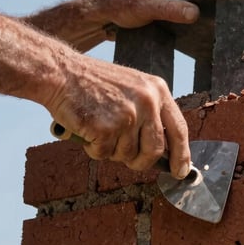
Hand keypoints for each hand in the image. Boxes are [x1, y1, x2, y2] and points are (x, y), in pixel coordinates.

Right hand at [46, 53, 190, 178]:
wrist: (61, 73)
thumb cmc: (93, 82)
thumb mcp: (132, 87)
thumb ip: (150, 112)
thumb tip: (163, 150)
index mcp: (157, 90)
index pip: (178, 129)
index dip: (182, 155)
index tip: (181, 171)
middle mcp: (147, 102)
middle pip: (155, 150)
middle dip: (143, 162)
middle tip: (132, 162)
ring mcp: (127, 115)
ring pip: (127, 155)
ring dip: (112, 151)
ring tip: (100, 129)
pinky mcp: (106, 128)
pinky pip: (104, 154)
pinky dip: (94, 149)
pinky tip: (88, 130)